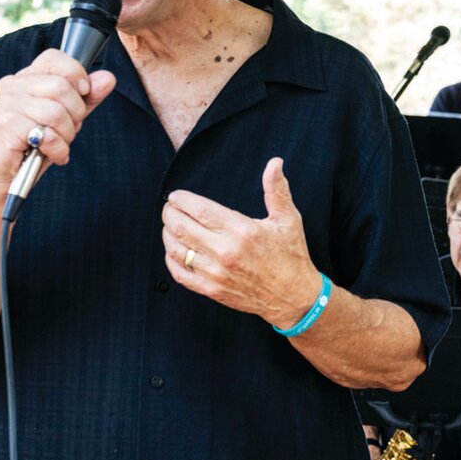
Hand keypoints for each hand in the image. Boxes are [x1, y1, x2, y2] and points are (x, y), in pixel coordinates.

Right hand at [0, 49, 115, 188]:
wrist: (9, 174)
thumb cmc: (38, 142)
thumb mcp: (68, 116)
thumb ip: (87, 97)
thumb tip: (108, 78)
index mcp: (26, 77)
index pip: (55, 58)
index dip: (76, 75)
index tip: (82, 93)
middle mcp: (13, 85)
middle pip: (62, 87)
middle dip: (75, 114)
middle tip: (66, 129)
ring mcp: (7, 105)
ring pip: (57, 113)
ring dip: (67, 135)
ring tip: (57, 143)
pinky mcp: (7, 127)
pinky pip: (48, 135)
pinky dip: (59, 150)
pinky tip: (53, 154)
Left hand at [162, 158, 320, 328]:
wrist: (293, 296)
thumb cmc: (290, 255)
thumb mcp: (288, 219)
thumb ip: (276, 189)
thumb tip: (275, 162)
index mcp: (242, 230)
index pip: (199, 210)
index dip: (182, 200)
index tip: (176, 195)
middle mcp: (225, 251)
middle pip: (181, 227)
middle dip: (169, 213)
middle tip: (169, 207)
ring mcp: (216, 273)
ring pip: (176, 249)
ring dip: (167, 234)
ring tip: (170, 225)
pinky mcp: (211, 290)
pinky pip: (179, 274)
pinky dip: (171, 260)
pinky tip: (173, 250)